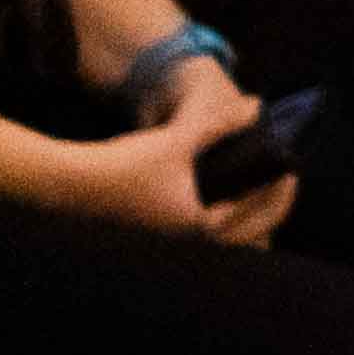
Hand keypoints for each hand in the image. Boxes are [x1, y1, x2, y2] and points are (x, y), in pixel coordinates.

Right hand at [51, 82, 278, 247]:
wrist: (62, 185)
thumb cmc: (120, 166)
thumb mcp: (176, 141)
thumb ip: (220, 124)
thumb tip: (257, 105)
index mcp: (198, 229)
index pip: (258, 221)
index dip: (280, 197)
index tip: (291, 173)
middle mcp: (185, 247)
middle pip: (246, 243)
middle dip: (267, 215)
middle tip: (279, 185)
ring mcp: (167, 248)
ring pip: (221, 246)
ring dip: (242, 223)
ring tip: (253, 194)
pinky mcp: (151, 240)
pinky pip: (198, 240)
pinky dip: (216, 224)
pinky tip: (214, 199)